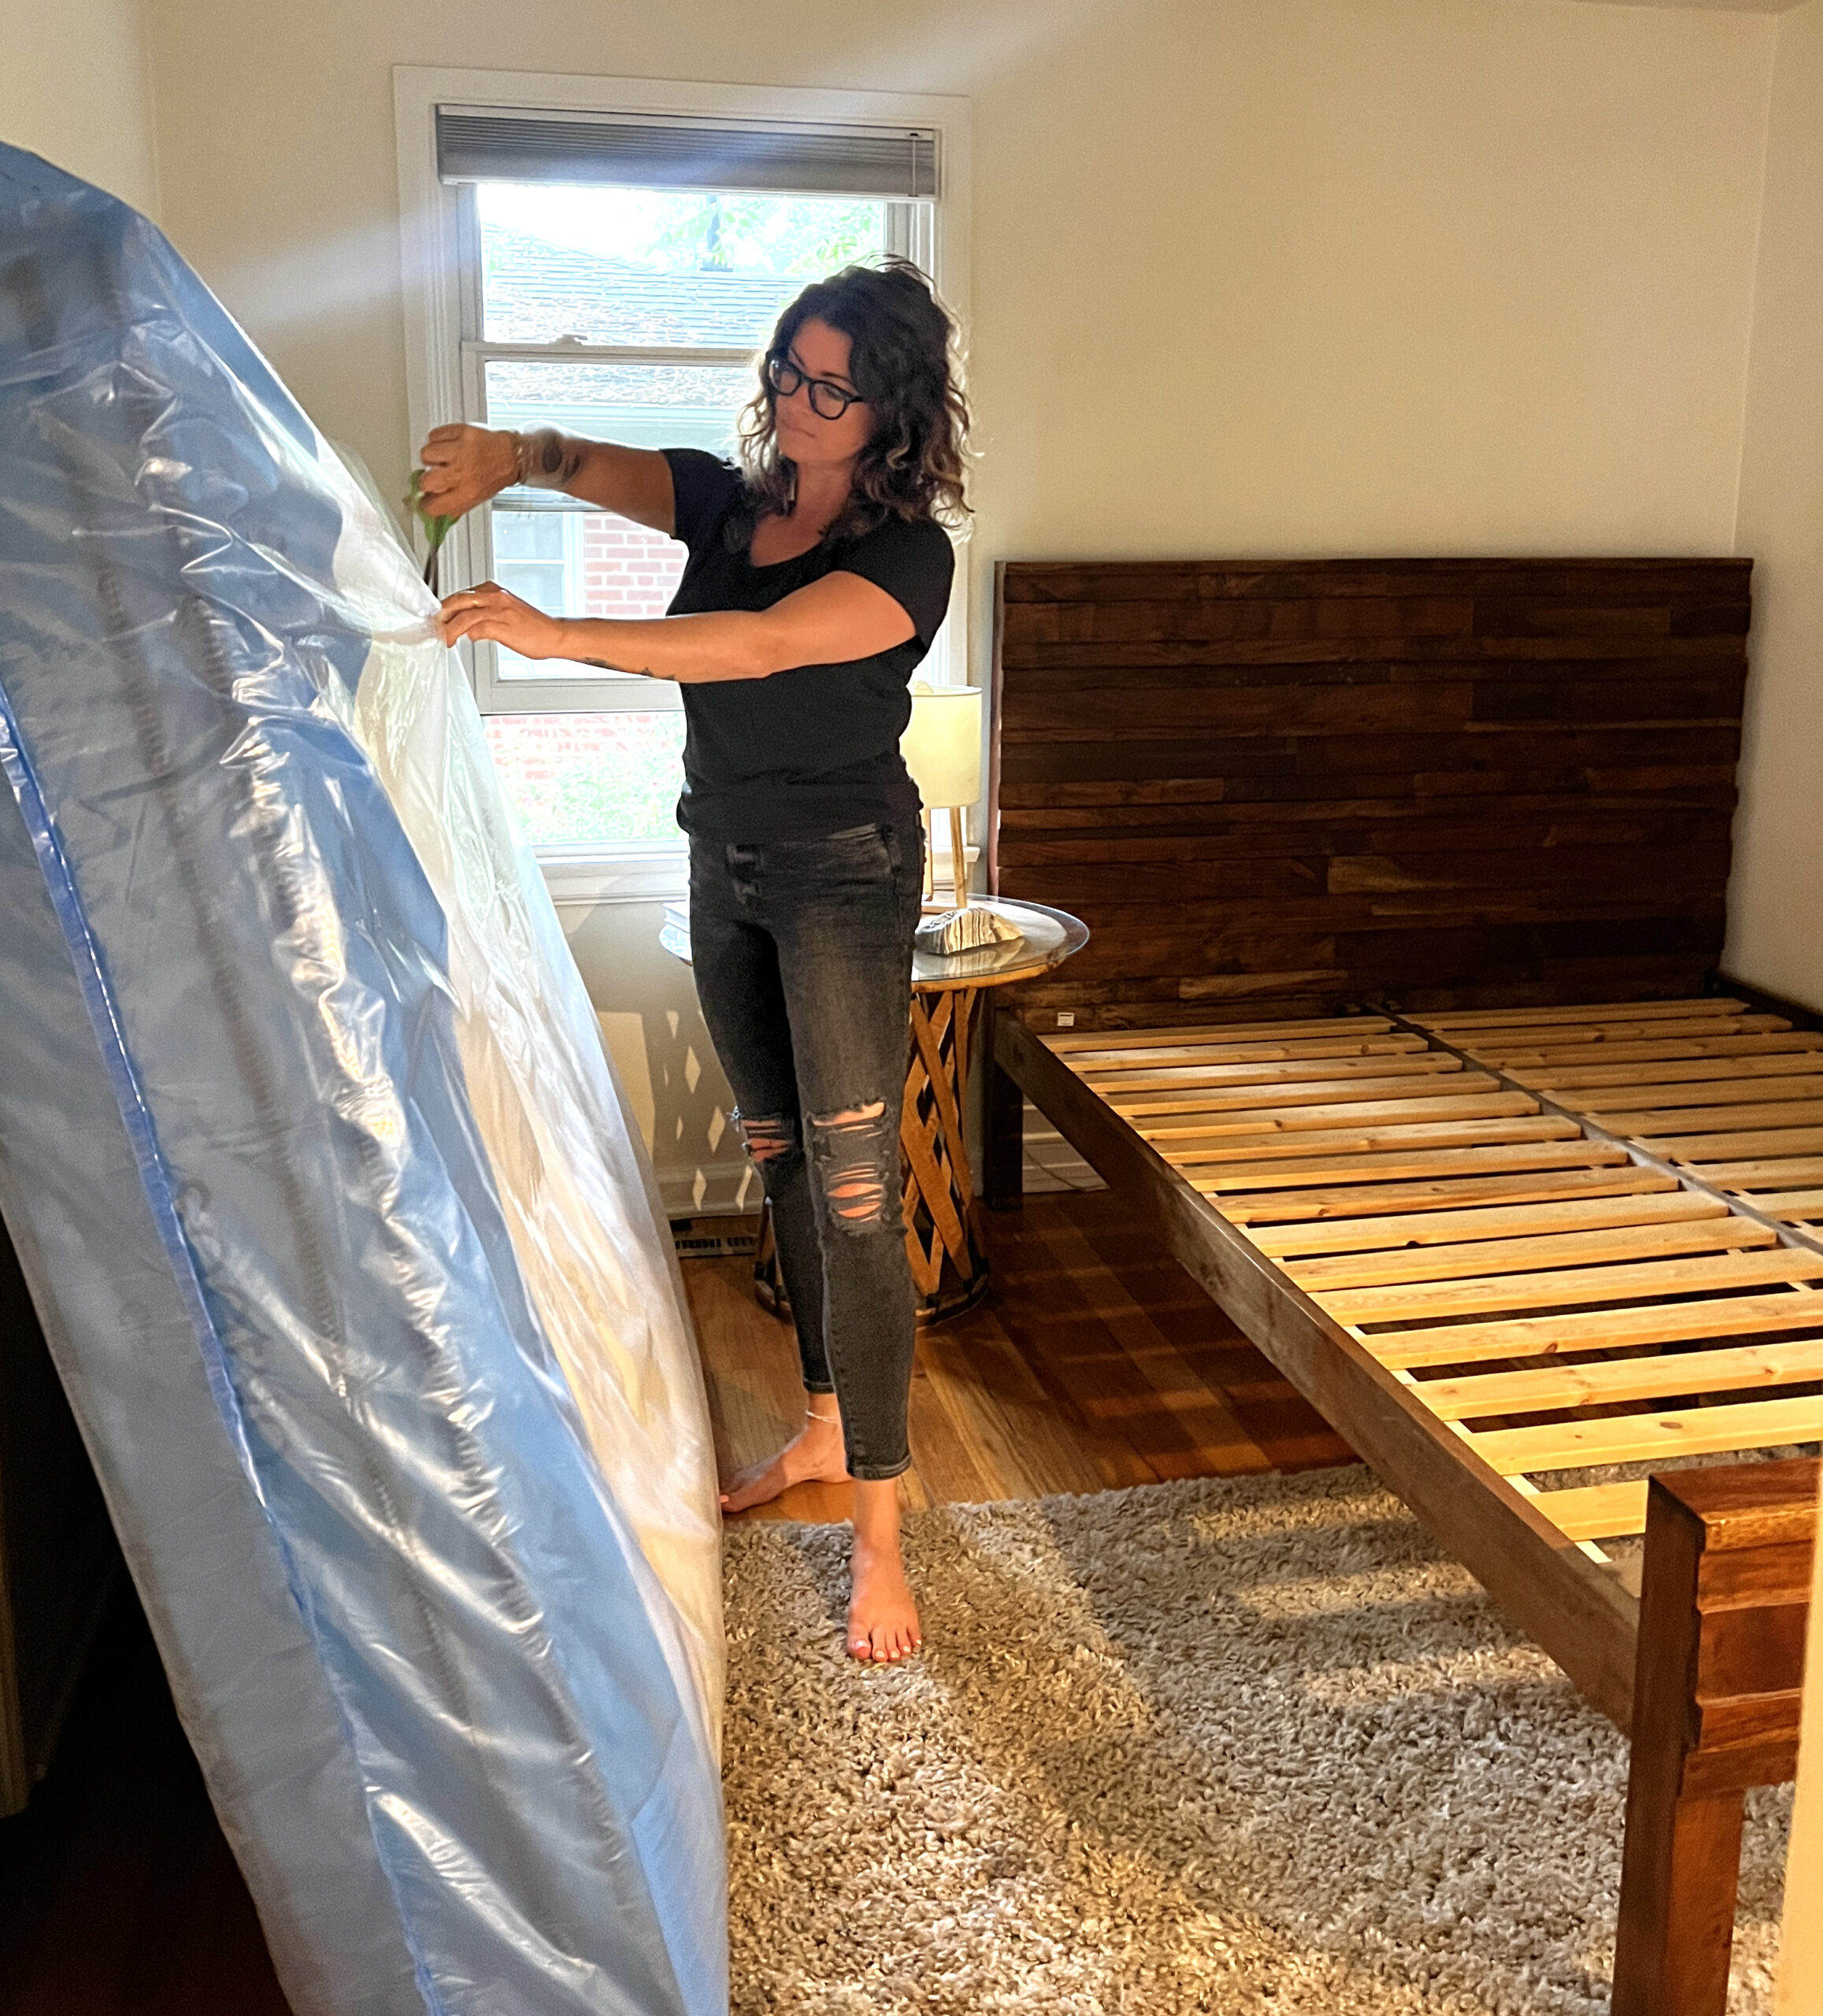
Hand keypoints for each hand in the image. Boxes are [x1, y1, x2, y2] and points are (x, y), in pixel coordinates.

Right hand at [417, 424, 517, 517]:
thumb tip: (429, 513)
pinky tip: (447, 445)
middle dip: (426, 480)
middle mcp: (463, 473)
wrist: (512, 455)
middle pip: (426, 481)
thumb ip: (452, 507)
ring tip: (442, 458)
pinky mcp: (461, 432)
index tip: (423, 500)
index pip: (433, 506)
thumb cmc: (494, 476)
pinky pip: (434, 435)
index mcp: (467, 494)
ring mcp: (461, 451)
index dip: (425, 504)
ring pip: (426, 454)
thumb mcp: (475, 499)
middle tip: (433, 476)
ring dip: (431, 457)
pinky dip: (437, 440)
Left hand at [437, 582, 564, 657]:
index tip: (438, 617)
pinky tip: (463, 640)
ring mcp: (499, 610)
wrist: (555, 635)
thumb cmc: (534, 628)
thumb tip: (468, 629)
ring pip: (464, 615)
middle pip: (458, 600)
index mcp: (494, 591)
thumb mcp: (505, 616)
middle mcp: (495, 596)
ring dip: (450, 628)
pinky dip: (466, 634)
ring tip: (444, 638)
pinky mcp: (503, 625)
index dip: (446, 607)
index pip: (462, 595)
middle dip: (442, 614)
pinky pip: (476, 628)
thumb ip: (485, 618)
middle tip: (433, 626)